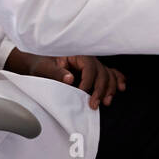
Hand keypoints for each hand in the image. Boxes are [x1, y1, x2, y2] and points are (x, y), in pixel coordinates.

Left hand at [5, 49, 126, 108]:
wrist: (36, 62)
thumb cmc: (40, 63)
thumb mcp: (45, 67)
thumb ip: (57, 73)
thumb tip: (70, 79)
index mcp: (76, 54)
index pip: (89, 67)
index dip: (88, 82)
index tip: (82, 94)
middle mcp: (87, 58)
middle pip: (102, 72)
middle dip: (100, 89)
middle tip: (94, 104)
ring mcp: (92, 64)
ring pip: (108, 75)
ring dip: (110, 88)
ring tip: (106, 102)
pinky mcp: (93, 71)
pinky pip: (110, 73)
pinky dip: (117, 80)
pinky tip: (121, 87)